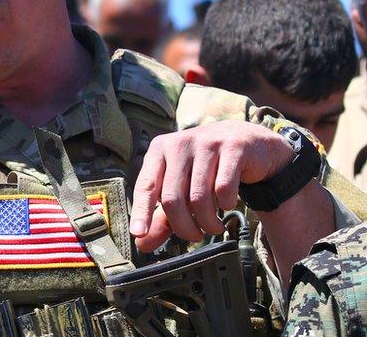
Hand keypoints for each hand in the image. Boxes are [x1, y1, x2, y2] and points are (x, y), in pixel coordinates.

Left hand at [128, 120, 293, 251]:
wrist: (246, 140)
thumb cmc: (205, 167)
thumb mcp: (180, 187)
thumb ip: (162, 216)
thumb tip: (142, 244)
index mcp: (159, 150)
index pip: (145, 185)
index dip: (141, 212)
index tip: (139, 233)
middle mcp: (179, 144)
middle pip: (172, 198)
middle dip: (184, 226)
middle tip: (194, 237)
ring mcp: (206, 144)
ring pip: (199, 197)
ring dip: (207, 222)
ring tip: (213, 227)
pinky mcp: (233, 148)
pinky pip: (224, 188)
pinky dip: (225, 204)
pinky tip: (226, 205)